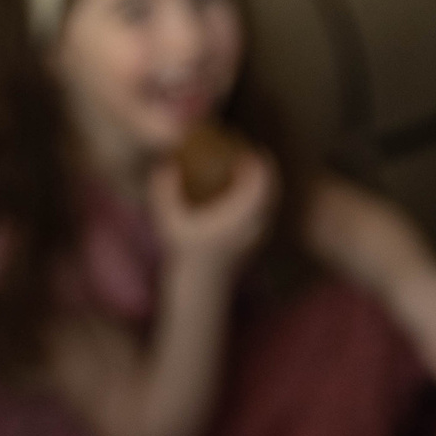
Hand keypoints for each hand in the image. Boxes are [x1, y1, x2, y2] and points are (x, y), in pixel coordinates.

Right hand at [146, 147, 275, 276]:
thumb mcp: (169, 221)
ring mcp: (257, 235)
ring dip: (265, 186)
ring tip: (253, 171)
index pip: (257, 188)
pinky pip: (264, 213)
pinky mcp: (257, 242)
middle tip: (257, 156)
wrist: (202, 284)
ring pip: (269, 204)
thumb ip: (165, 192)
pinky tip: (248, 192)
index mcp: (235, 219)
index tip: (253, 151)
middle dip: (266, 172)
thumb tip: (166, 165)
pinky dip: (261, 199)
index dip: (260, 167)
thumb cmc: (184, 251)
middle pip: (270, 193)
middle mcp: (252, 227)